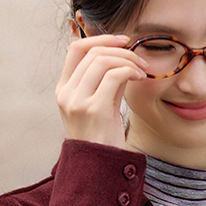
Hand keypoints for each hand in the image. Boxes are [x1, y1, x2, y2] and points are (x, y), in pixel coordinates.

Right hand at [55, 29, 147, 148]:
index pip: (76, 48)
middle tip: (139, 59)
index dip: (100, 38)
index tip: (123, 40)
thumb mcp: (101, 102)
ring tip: (141, 70)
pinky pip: (113, 75)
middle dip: (121, 49)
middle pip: (92, 52)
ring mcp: (77, 101)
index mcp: (63, 89)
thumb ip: (106, 78)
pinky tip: (140, 78)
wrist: (100, 167)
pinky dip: (129, 71)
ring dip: (128, 60)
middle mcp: (66, 94)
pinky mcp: (94, 109)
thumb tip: (121, 52)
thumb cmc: (103, 136)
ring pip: (102, 60)